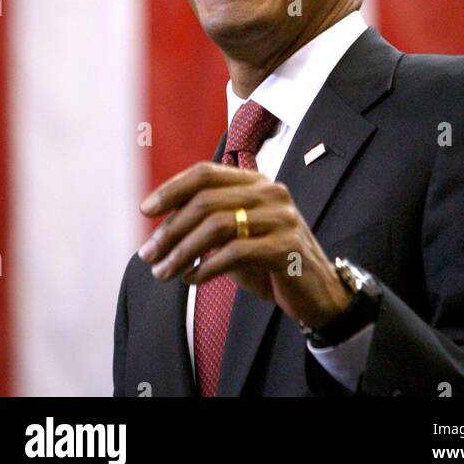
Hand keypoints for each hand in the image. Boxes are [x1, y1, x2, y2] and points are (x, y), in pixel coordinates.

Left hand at [137, 162, 353, 329]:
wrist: (317, 291)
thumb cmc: (270, 260)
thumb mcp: (237, 236)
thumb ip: (208, 223)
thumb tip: (160, 226)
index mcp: (255, 182)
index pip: (206, 172)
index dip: (172, 188)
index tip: (145, 209)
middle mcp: (269, 192)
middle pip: (206, 200)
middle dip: (170, 229)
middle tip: (148, 254)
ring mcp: (280, 218)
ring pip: (217, 226)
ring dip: (182, 251)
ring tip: (163, 272)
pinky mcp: (286, 247)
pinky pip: (235, 253)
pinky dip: (206, 267)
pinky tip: (192, 279)